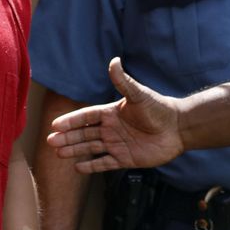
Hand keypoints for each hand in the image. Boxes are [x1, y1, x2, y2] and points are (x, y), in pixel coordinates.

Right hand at [47, 58, 183, 173]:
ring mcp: (117, 144)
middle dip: (67, 137)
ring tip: (58, 153)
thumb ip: (124, 81)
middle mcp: (111, 129)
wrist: (178, 128)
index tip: (55, 124)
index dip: (71, 120)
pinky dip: (91, 166)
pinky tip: (77, 167)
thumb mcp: (139, 95)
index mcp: (111, 113)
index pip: (86, 116)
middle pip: (84, 133)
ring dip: (74, 150)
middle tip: (51, 141)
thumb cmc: (159, 109)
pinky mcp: (125, 159)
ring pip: (90, 148)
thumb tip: (114, 61)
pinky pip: (104, 163)